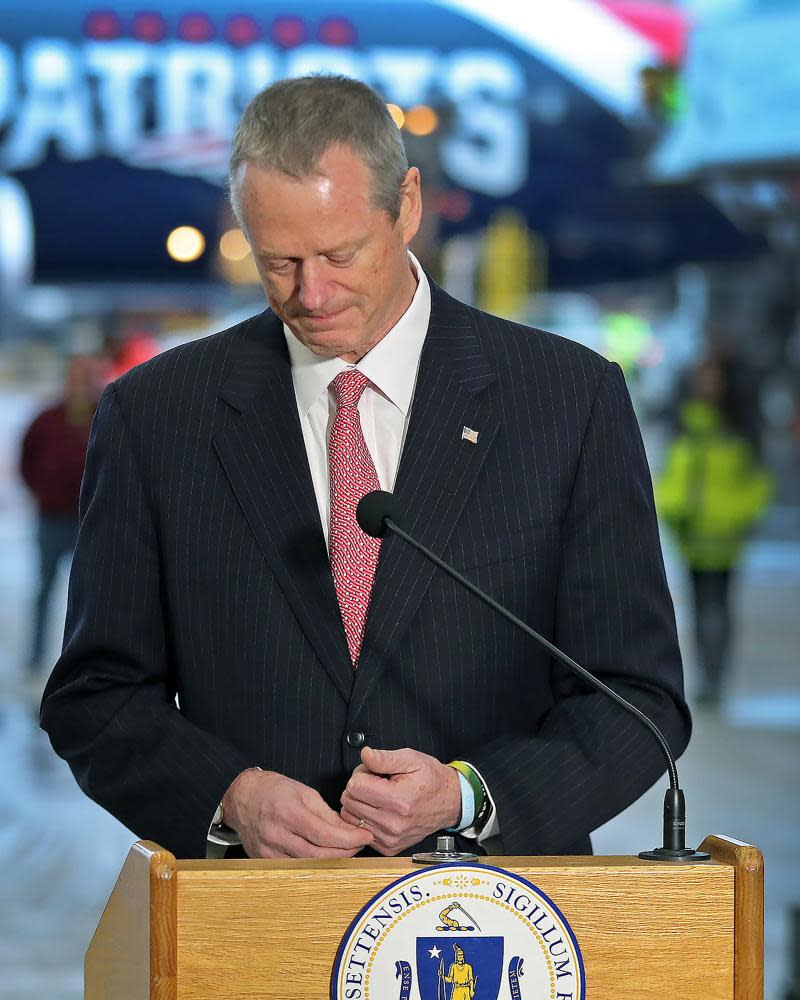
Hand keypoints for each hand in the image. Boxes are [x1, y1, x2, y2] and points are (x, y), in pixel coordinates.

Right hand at [221, 768, 373, 858]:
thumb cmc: (272, 790)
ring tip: (346, 849)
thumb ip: (326, 813)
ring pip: (308, 865)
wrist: (241, 797)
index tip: (365, 836)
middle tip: (360, 844)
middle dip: (345, 851)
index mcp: (288, 812)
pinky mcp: (264, 860)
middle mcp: (277, 835)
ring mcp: (269, 851)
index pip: (325, 834)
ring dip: (331, 860)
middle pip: (318, 854)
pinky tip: (324, 856)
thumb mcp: (303, 792)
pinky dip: (313, 864)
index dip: (349, 839)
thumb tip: (348, 829)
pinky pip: (295, 868)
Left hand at [340, 747, 461, 855]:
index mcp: (398, 800)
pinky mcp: (388, 847)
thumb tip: (365, 755)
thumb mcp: (411, 759)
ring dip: (359, 804)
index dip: (361, 773)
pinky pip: (359, 831)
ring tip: (378, 796)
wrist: (450, 802)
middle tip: (375, 782)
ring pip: (350, 817)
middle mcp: (393, 823)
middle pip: (349, 802)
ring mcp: (390, 838)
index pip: (355, 786)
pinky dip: (363, 819)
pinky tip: (378, 810)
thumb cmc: (431, 779)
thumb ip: (385, 758)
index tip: (373, 772)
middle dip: (358, 788)